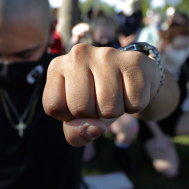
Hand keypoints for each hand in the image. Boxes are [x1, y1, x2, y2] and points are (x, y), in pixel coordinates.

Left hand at [43, 43, 160, 146]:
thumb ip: (75, 133)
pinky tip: (129, 90)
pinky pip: (133, 103)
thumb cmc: (98, 100)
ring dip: (115, 112)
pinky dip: (134, 105)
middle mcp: (78, 54)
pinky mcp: (134, 60)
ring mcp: (107, 54)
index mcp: (57, 66)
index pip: (54, 107)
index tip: (78, 103)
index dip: (68, 116)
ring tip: (115, 94)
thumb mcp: (79, 119)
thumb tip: (95, 128)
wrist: (133, 79)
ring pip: (108, 109)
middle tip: (99, 100)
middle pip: (80, 108)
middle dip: (92, 115)